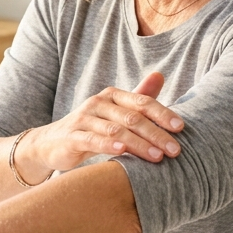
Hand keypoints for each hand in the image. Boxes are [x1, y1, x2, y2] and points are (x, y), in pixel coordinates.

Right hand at [19, 72, 183, 177]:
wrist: (52, 143)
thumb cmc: (91, 128)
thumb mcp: (116, 112)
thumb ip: (138, 97)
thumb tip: (160, 75)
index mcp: (113, 96)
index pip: (142, 102)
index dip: (163, 114)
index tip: (181, 129)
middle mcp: (99, 103)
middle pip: (133, 117)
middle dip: (156, 134)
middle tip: (175, 150)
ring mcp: (84, 119)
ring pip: (116, 130)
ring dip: (139, 143)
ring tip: (157, 157)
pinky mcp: (72, 136)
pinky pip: (92, 139)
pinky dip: (107, 144)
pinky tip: (121, 151)